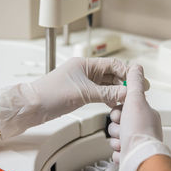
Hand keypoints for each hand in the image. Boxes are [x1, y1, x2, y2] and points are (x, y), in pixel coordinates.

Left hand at [0, 57, 127, 138]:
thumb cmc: (51, 94)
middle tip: (137, 92)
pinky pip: (99, 93)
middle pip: (111, 74)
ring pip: (106, 85)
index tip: (138, 81)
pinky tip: (114, 104)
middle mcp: (85, 71)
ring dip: (117, 92)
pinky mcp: (80, 92)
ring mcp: (83, 82)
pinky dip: (108, 98)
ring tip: (128, 100)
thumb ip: (107, 93)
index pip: (113, 65)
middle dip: (124, 83)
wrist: (32, 107)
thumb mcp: (83, 93)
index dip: (127, 73)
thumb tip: (126, 93)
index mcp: (86, 64)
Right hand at [108, 64, 170, 170]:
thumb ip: (134, 83)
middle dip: (116, 127)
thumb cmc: (139, 133)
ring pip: (116, 137)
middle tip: (123, 129)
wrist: (140, 161)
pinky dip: (118, 153)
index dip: (118, 110)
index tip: (120, 113)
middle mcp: (143, 128)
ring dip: (116, 140)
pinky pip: (117, 152)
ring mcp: (137, 143)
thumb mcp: (135, 101)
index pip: (125, 107)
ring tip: (124, 143)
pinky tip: (124, 153)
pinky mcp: (131, 156)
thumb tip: (136, 67)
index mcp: (146, 114)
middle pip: (118, 122)